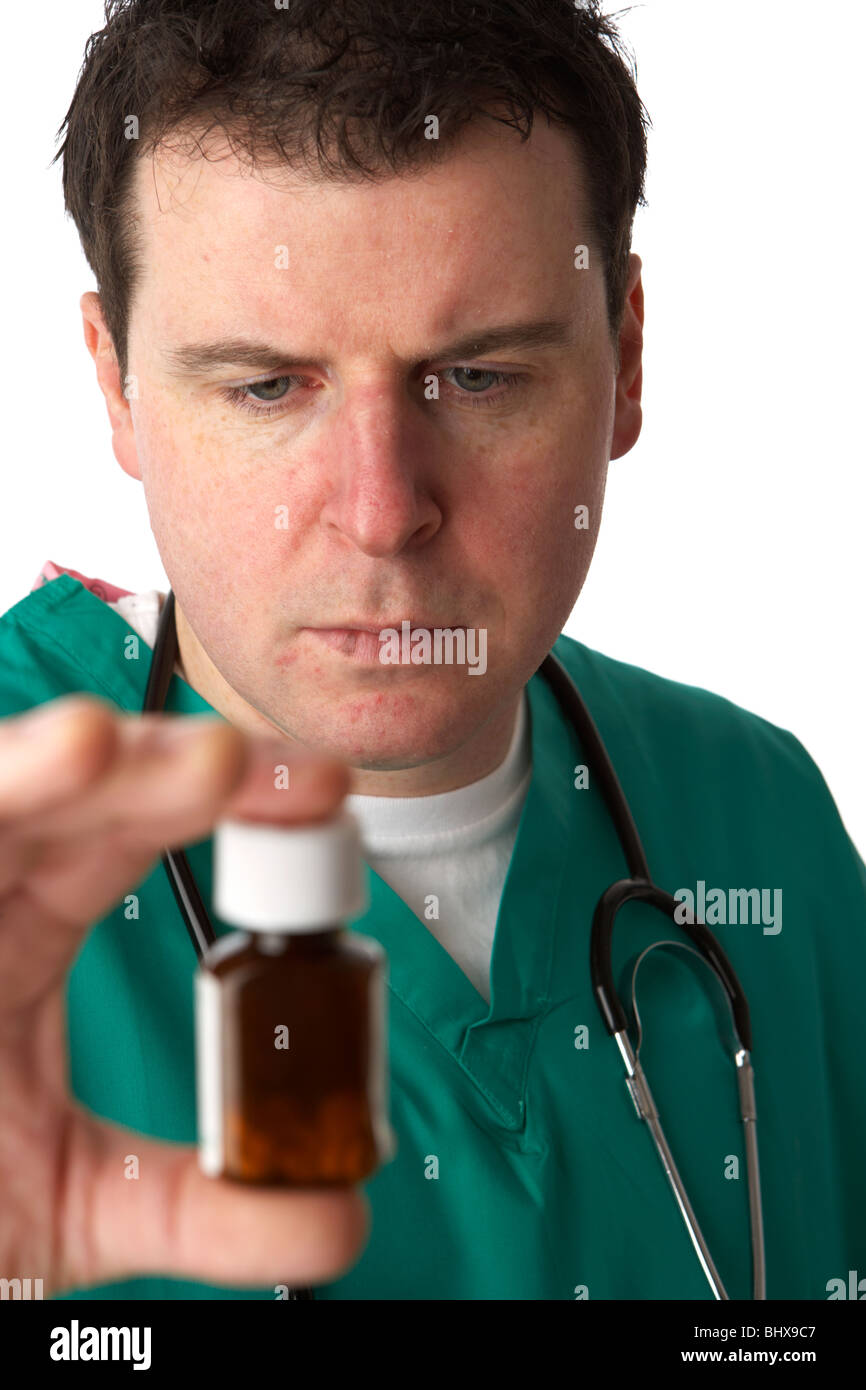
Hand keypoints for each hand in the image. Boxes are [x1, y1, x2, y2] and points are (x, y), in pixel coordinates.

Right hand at [0, 695, 367, 1296]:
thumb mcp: (75, 1207)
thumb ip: (200, 1207)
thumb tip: (337, 1220)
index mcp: (25, 929)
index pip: (133, 834)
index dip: (227, 801)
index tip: (323, 792)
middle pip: (67, 788)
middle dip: (151, 762)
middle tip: (230, 759)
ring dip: (29, 765)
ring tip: (93, 745)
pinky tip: (30, 772)